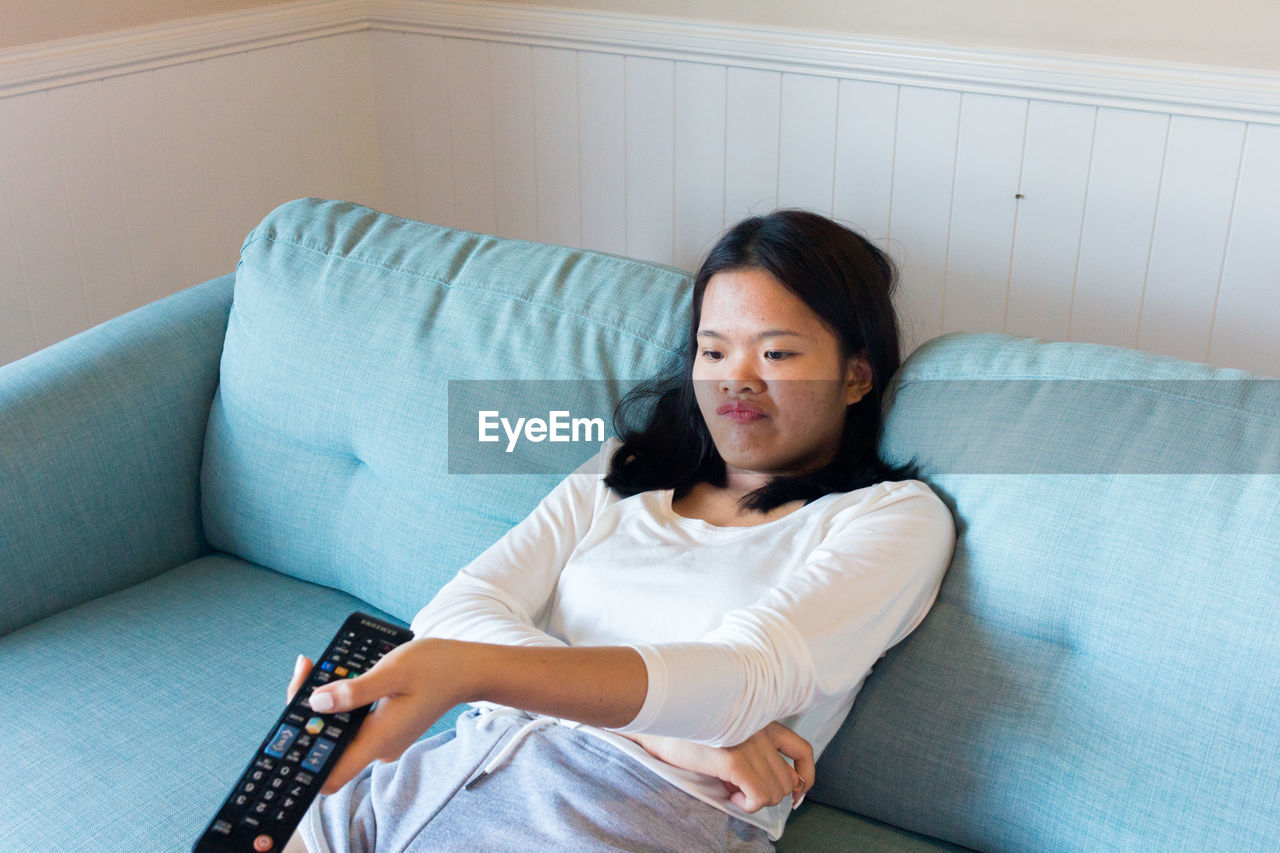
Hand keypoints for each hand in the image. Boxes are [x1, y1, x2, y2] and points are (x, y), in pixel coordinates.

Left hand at [285, 638, 463, 794]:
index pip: (329, 773)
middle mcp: (379, 747)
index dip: (303, 758)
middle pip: (329, 745)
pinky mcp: (386, 729)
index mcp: (379, 739)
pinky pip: (354, 723)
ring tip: (319, 666)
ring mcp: (383, 739)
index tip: (294, 719)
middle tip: (306, 669)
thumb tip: (316, 703)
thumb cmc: (436, 666)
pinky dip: (343, 702)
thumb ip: (355, 691)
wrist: (468, 669)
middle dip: (309, 711)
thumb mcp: (393, 671)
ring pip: (340, 731)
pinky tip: (342, 675)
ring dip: (326, 703)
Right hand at [622, 722, 814, 812]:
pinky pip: (759, 797)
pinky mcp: (735, 759)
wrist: (658, 716)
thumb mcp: (727, 732)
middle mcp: (762, 728)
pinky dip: (747, 805)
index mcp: (763, 719)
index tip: (796, 793)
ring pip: (776, 792)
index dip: (804, 777)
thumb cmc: (685, 725)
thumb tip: (772, 784)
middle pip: (788, 780)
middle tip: (740, 790)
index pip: (802, 751)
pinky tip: (730, 795)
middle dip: (767, 794)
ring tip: (731, 789)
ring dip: (755, 799)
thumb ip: (753, 750)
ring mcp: (751, 743)